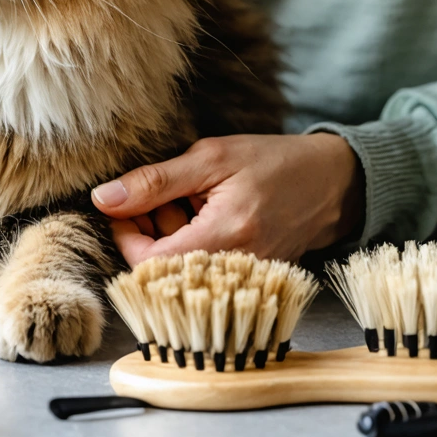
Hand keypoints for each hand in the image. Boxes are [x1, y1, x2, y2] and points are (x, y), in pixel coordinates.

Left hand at [91, 133, 363, 266]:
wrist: (333, 182)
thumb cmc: (273, 161)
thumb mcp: (210, 157)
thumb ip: (154, 182)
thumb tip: (103, 198)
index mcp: (225, 237)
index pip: (149, 264)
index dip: (125, 237)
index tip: (123, 208)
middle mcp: (235, 270)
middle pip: (161, 271)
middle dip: (146, 234)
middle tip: (156, 199)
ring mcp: (242, 279)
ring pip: (179, 271)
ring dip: (168, 237)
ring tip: (184, 203)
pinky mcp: (247, 279)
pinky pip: (201, 270)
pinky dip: (190, 244)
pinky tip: (201, 218)